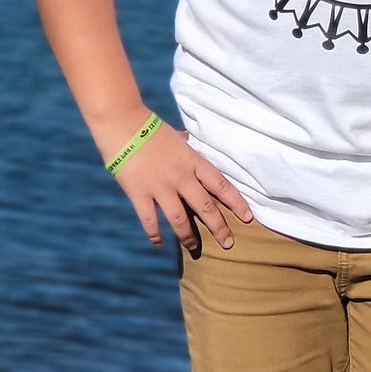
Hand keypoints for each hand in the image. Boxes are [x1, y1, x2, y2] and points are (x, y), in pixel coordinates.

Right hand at [106, 119, 252, 252]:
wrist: (122, 123)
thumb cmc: (149, 127)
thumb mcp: (176, 136)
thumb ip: (185, 144)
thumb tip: (190, 140)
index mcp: (192, 161)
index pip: (221, 185)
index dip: (236, 203)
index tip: (248, 218)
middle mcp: (181, 177)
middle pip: (205, 207)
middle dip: (219, 228)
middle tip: (228, 243)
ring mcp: (160, 187)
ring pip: (180, 219)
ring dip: (188, 237)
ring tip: (194, 248)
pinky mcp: (139, 194)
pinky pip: (149, 220)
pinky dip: (155, 233)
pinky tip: (159, 242)